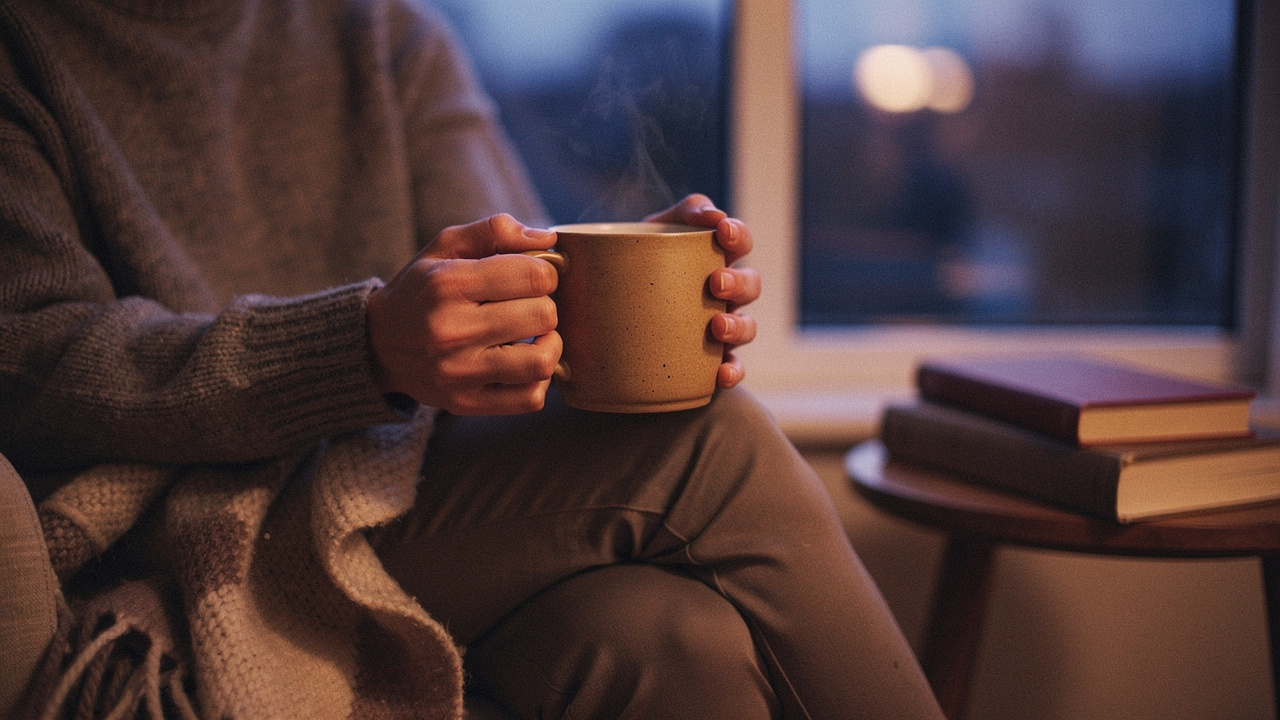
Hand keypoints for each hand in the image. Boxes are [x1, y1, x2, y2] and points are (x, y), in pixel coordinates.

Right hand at [366, 214, 561, 414]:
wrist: (376, 345)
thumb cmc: (422, 289)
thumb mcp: (445, 247)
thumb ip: (495, 231)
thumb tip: (548, 239)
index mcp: (448, 284)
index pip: (534, 276)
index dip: (546, 272)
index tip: (533, 277)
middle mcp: (451, 330)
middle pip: (543, 315)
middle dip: (545, 305)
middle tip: (528, 305)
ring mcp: (459, 372)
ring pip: (542, 361)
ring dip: (549, 344)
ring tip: (534, 335)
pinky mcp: (466, 403)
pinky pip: (530, 398)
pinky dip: (540, 380)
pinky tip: (525, 362)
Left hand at [646, 194, 759, 387]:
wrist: (605, 312)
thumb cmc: (630, 263)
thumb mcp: (644, 234)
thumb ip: (671, 218)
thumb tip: (708, 215)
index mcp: (711, 256)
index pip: (738, 239)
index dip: (737, 234)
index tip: (723, 231)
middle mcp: (723, 291)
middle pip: (749, 284)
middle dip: (738, 282)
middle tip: (716, 283)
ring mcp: (720, 326)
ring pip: (747, 326)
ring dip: (739, 326)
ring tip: (718, 327)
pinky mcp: (710, 359)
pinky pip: (732, 366)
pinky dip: (733, 371)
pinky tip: (722, 374)